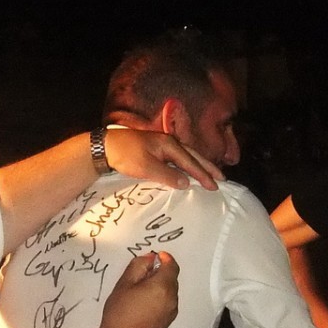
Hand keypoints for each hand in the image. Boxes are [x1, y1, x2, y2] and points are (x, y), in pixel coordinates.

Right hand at [97, 251, 179, 327]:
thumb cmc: (119, 313)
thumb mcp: (124, 284)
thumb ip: (138, 266)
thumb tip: (150, 258)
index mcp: (163, 286)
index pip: (171, 265)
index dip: (165, 258)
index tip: (155, 256)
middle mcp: (172, 298)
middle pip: (172, 278)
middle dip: (160, 272)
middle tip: (142, 273)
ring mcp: (172, 311)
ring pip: (170, 291)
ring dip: (160, 285)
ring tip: (141, 290)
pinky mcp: (168, 321)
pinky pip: (168, 302)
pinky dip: (160, 297)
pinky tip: (144, 303)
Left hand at [104, 128, 223, 190]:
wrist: (106, 146)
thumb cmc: (125, 155)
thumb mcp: (146, 167)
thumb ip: (167, 175)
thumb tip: (186, 183)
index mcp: (169, 145)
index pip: (191, 162)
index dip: (204, 175)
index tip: (216, 186)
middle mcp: (169, 142)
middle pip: (193, 155)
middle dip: (208, 167)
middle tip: (222, 178)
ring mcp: (162, 144)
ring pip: (186, 155)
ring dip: (199, 165)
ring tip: (210, 174)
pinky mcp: (155, 148)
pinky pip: (178, 157)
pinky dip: (187, 164)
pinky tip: (187, 170)